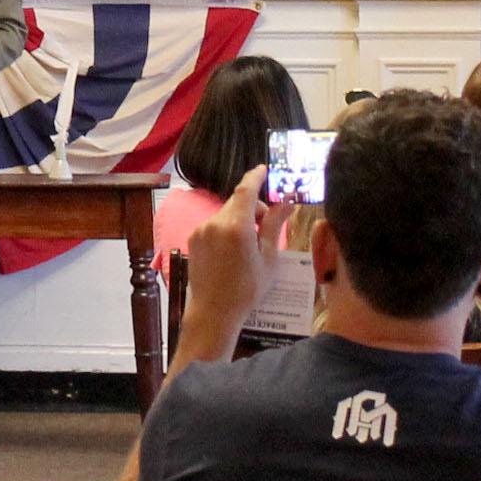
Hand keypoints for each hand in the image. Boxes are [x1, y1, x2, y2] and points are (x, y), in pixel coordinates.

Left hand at [184, 167, 296, 357]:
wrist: (214, 311)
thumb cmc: (247, 289)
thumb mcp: (269, 258)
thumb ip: (275, 226)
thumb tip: (287, 202)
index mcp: (236, 226)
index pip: (246, 190)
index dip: (256, 177)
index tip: (264, 169)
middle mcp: (215, 223)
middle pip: (238, 203)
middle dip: (255, 208)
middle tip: (269, 225)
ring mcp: (201, 230)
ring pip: (226, 215)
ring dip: (241, 219)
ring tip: (252, 244)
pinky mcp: (194, 239)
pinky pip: (215, 226)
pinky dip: (227, 229)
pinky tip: (234, 250)